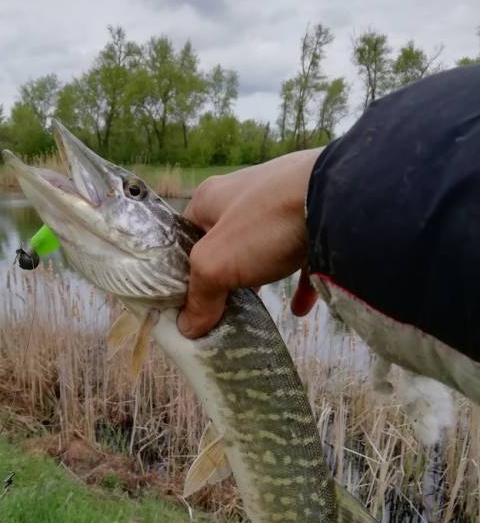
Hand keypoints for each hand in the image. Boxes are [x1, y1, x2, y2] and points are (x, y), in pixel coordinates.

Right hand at [177, 148, 322, 337]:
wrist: (342, 198)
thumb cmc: (266, 225)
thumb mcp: (216, 264)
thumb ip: (199, 296)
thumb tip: (187, 327)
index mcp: (212, 198)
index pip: (184, 235)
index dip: (181, 270)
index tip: (184, 304)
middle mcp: (245, 195)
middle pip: (224, 243)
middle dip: (223, 276)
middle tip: (220, 311)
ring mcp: (284, 204)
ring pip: (262, 248)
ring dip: (258, 277)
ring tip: (254, 309)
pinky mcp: (319, 217)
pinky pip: (302, 256)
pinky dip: (297, 282)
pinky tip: (299, 309)